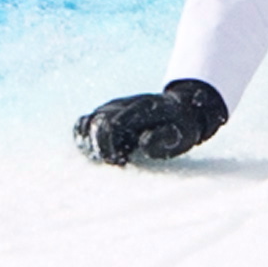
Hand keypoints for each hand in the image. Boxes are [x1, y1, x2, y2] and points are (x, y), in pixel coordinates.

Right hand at [74, 79, 227, 164]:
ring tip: (108, 156)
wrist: (180, 106)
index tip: (121, 162)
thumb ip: (164, 139)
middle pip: (97, 124)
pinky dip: (84, 138)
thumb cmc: (182, 126)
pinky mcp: (106, 113)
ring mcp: (112, 107)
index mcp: (143, 108)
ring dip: (91, 144)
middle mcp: (123, 104)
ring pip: (87, 122)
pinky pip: (84, 122)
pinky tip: (98, 151)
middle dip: (102, 148)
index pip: (113, 125)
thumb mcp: (183, 136)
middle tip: (118, 162)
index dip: (111, 147)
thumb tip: (142, 142)